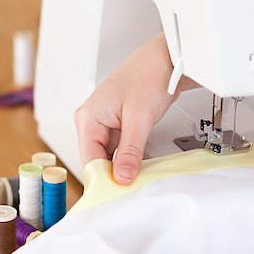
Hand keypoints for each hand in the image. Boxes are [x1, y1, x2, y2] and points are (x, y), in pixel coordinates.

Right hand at [74, 33, 196, 184]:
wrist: (166, 59)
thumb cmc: (148, 74)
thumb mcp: (139, 118)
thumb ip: (131, 150)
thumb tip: (122, 177)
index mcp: (88, 118)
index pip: (89, 160)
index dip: (104, 179)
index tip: (118, 194)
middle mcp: (92, 121)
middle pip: (98, 160)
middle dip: (115, 175)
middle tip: (132, 189)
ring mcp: (106, 123)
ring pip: (111, 156)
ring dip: (124, 167)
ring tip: (139, 178)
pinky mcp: (119, 124)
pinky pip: (121, 149)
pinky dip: (131, 158)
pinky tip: (141, 166)